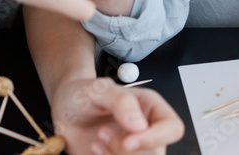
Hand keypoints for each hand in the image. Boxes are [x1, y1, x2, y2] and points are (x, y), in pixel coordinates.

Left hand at [52, 77, 183, 154]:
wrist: (65, 109)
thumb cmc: (84, 94)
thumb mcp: (99, 89)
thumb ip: (121, 102)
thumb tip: (139, 125)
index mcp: (151, 108)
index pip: (172, 129)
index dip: (155, 138)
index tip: (128, 141)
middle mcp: (147, 131)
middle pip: (155, 154)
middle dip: (125, 150)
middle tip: (102, 133)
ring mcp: (134, 149)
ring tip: (97, 141)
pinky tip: (94, 150)